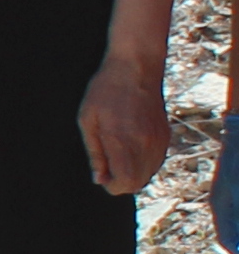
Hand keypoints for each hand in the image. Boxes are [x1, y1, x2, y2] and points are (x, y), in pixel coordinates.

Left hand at [83, 57, 170, 199]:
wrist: (136, 68)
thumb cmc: (105, 91)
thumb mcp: (88, 120)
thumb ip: (95, 153)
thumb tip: (99, 179)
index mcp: (123, 141)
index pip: (126, 182)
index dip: (112, 186)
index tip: (102, 177)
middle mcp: (145, 144)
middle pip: (138, 182)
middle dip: (121, 181)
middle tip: (107, 166)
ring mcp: (159, 139)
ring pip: (149, 173)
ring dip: (133, 172)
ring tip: (117, 154)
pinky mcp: (166, 134)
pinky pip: (157, 160)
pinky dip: (144, 163)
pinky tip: (130, 148)